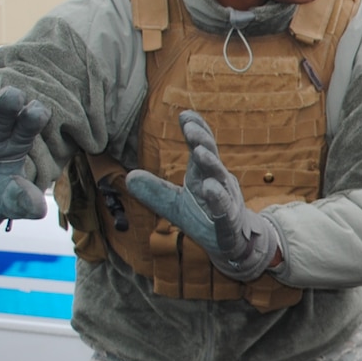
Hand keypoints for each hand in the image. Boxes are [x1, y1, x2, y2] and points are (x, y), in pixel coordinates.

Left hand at [124, 110, 282, 282]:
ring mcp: (225, 202)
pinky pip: (224, 209)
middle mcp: (217, 184)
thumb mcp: (175, 205)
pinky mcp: (228, 223)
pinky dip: (218, 199)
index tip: (185, 115)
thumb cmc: (204, 218)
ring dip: (210, 164)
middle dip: (203, 141)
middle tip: (191, 128)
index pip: (201, 148)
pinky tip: (210, 188)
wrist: (232, 245)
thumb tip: (129, 177)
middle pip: (211, 158)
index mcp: (203, 176)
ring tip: (200, 151)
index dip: (196, 131)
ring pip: (219, 180)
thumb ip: (155, 191)